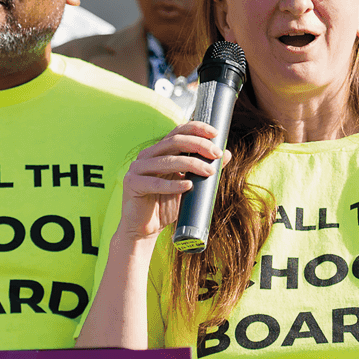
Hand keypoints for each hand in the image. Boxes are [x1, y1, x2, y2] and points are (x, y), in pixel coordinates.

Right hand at [118, 121, 228, 241]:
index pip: (178, 132)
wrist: (144, 229)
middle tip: (216, 154)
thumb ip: (204, 169)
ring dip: (191, 164)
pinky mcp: (132, 184)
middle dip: (198, 145)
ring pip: (167, 160)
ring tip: (209, 172)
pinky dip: (173, 185)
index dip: (196, 129)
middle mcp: (147, 155)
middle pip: (174, 141)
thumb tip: (226, 154)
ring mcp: (137, 169)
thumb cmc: (165, 205)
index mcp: (159, 152)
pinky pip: (155, 183)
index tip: (215, 133)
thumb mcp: (189, 185)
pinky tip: (188, 186)